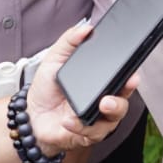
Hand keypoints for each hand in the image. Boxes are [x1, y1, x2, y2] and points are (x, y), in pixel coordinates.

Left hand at [28, 21, 135, 154]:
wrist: (30, 118)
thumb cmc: (46, 90)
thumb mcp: (54, 60)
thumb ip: (69, 41)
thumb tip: (86, 27)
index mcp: (99, 82)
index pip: (122, 76)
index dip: (131, 73)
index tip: (133, 70)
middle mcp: (103, 99)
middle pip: (125, 96)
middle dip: (128, 90)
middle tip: (127, 83)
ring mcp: (98, 118)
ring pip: (117, 116)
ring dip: (113, 108)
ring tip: (103, 103)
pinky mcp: (87, 134)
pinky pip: (94, 132)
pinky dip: (81, 126)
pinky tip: (69, 121)